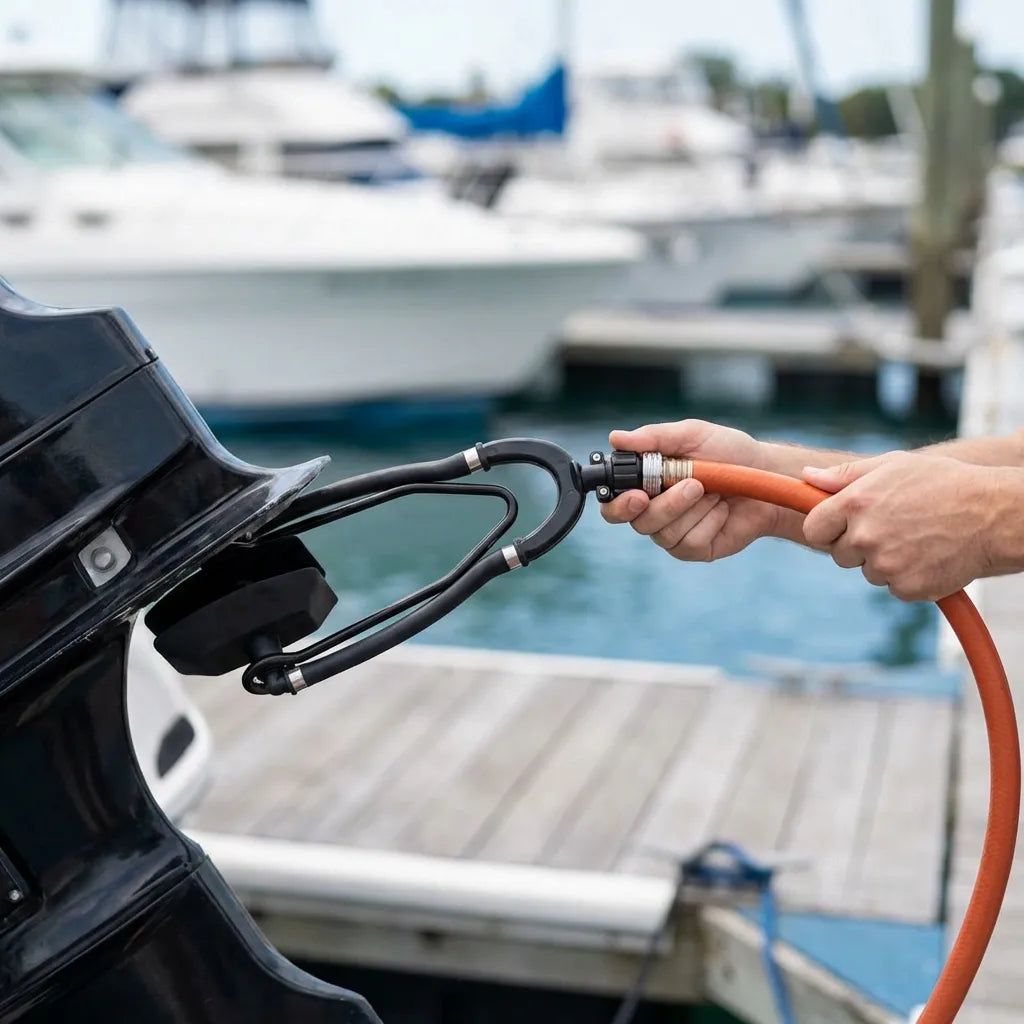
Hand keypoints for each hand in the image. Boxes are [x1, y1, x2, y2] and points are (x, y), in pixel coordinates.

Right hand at [600, 419, 780, 560]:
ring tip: (715, 489)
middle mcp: (653, 510)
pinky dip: (709, 521)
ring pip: (664, 533)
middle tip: (693, 486)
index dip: (618, 505)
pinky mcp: (694, 548)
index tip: (638, 495)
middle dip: (666, 505)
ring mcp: (673, 532)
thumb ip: (654, 438)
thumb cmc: (729, 452)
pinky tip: (721, 509)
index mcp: (645, 483)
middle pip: (637, 521)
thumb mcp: (692, 435)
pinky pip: (689, 542)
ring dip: (694, 508)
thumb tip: (616, 438)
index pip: (613, 503)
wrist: (767, 476)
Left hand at [802, 451, 999, 600]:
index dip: (827, 529)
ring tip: (918, 538)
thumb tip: (806, 478)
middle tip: (893, 527)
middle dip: (858, 545)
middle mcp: (864, 535)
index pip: (813, 530)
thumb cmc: (944, 483)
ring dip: (886, 561)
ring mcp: (885, 565)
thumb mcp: (892, 466)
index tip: (841, 527)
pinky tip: (930, 556)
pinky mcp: (907, 588)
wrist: (995, 515)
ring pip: (868, 572)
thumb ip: (844, 475)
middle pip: (839, 555)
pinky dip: (909, 577)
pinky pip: (894, 588)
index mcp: (854, 503)